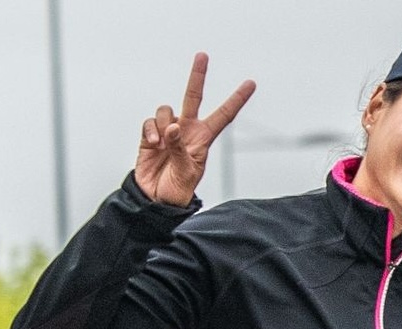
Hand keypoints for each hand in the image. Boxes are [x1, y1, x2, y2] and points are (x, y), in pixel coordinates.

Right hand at [134, 54, 253, 206]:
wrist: (154, 200)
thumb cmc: (177, 190)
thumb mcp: (187, 174)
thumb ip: (181, 149)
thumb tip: (173, 128)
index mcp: (204, 139)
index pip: (224, 115)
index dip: (237, 99)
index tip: (251, 83)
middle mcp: (187, 130)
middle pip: (193, 97)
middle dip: (197, 76)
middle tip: (202, 55)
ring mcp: (168, 131)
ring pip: (167, 109)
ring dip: (164, 123)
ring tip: (162, 144)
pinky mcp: (150, 135)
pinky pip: (150, 121)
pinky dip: (151, 130)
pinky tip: (153, 144)